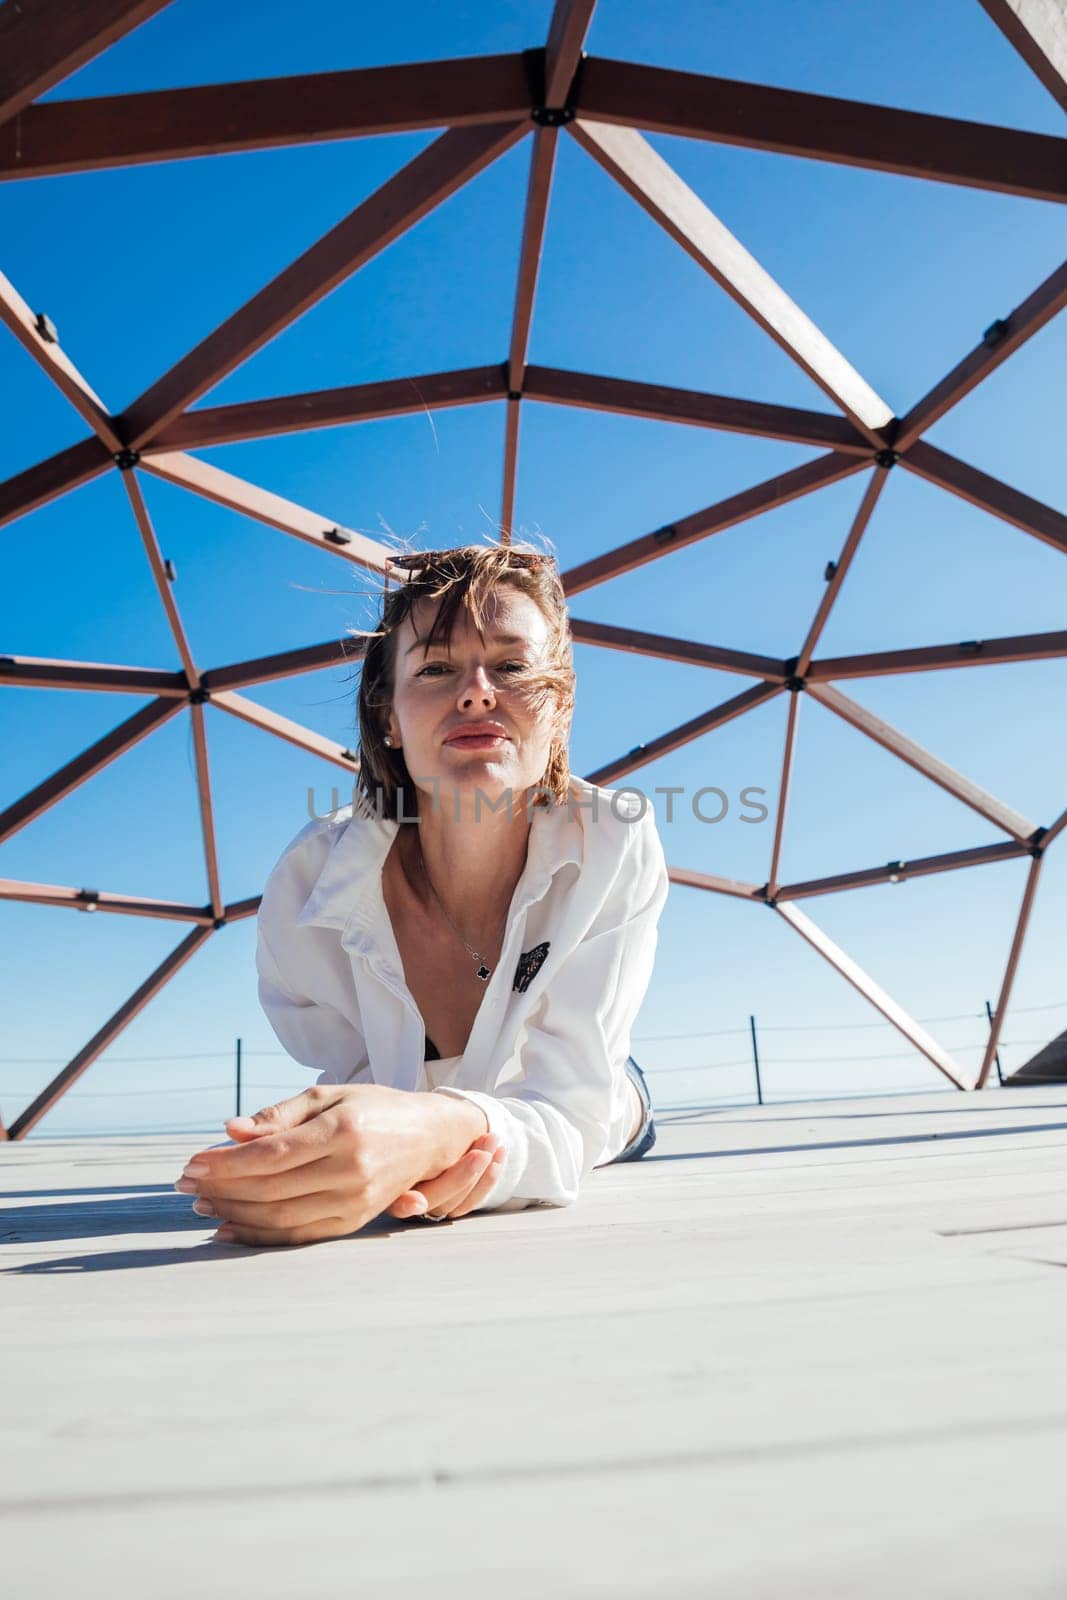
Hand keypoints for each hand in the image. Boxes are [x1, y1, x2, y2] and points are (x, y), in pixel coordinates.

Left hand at [174, 1082, 486, 1246]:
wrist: (430, 1136)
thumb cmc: (373, 1108)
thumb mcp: (329, 1095)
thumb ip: (279, 1115)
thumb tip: (230, 1131)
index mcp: (343, 1130)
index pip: (271, 1155)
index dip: (226, 1164)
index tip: (192, 1163)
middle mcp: (351, 1169)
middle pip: (270, 1188)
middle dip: (221, 1188)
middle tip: (185, 1183)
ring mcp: (354, 1200)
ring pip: (280, 1216)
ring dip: (234, 1213)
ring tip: (202, 1203)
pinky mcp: (354, 1221)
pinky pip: (298, 1235)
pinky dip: (259, 1235)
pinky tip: (229, 1227)